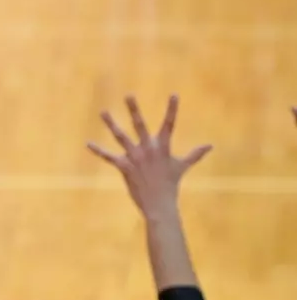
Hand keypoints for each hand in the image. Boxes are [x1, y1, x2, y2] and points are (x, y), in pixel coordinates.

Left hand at [88, 95, 210, 219]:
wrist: (160, 204)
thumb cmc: (171, 184)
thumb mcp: (182, 166)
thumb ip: (195, 154)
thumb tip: (211, 145)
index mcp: (162, 147)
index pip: (169, 124)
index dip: (172, 109)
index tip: (174, 94)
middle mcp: (148, 149)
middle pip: (140, 125)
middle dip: (134, 110)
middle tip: (128, 95)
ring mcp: (135, 157)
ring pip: (121, 137)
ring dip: (111, 124)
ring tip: (103, 111)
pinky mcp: (125, 167)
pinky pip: (109, 157)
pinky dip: (98, 151)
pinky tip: (88, 143)